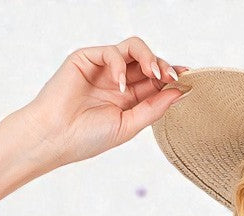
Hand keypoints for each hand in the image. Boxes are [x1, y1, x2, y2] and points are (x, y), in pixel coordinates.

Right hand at [20, 39, 188, 168]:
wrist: (55, 137)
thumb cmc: (86, 138)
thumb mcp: (128, 126)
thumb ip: (153, 108)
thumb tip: (179, 92)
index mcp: (128, 98)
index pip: (155, 81)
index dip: (171, 77)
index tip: (188, 79)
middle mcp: (117, 80)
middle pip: (148, 62)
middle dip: (163, 67)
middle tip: (173, 77)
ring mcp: (103, 68)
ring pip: (134, 48)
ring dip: (149, 57)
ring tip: (155, 74)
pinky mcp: (87, 58)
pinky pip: (112, 51)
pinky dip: (120, 65)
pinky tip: (119, 84)